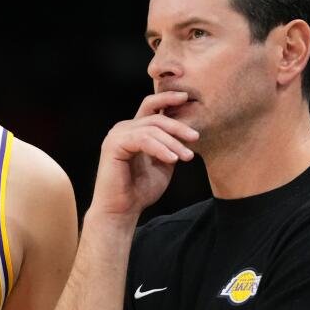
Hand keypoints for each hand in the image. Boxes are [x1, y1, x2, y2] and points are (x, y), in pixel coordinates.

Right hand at [88, 91, 198, 221]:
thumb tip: (189, 131)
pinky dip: (160, 148)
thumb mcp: (163, 162)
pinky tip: (173, 160)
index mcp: (134, 130)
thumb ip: (171, 145)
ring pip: (151, 128)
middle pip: (155, 116)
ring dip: (173, 142)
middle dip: (178, 125)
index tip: (187, 98)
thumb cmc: (141, 189)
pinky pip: (142, 140)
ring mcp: (116, 135)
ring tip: (187, 156)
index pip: (152, 106)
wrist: (122, 210)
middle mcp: (123, 128)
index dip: (168, 99)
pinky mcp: (113, 145)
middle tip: (195, 137)